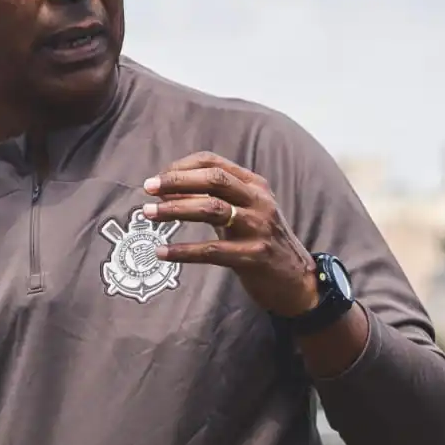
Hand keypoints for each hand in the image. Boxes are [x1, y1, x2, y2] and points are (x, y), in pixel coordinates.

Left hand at [142, 152, 319, 317]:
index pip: (213, 163)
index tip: (157, 179)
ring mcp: (258, 227)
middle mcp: (258, 201)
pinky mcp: (254, 256)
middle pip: (213, 179)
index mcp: (254, 185)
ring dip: (175, 209)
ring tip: (149, 214)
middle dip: (176, 181)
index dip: (181, 167)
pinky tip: (162, 252)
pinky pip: (212, 251)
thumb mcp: (242, 214)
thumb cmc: (261, 243)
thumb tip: (167, 192)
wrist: (297, 281)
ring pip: (211, 209)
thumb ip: (212, 200)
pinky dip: (183, 251)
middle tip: (148, 188)